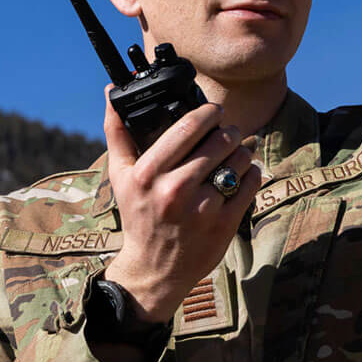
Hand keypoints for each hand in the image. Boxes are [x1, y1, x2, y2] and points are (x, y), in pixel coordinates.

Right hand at [100, 90, 256, 322]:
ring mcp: (202, 208)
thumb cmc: (138, 215)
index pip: (188, 127)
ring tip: (234, 155)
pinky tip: (241, 174)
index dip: (209, 113)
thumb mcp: (121, 176)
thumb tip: (110, 92)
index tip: (214, 112)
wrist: (155, 268)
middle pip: (220, 141)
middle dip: (229, 132)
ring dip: (242, 152)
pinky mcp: (224, 223)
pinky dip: (251, 174)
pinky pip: (251, 184)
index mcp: (148, 174)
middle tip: (227, 134)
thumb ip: (118, 132)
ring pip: (239, 160)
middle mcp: (174, 189)